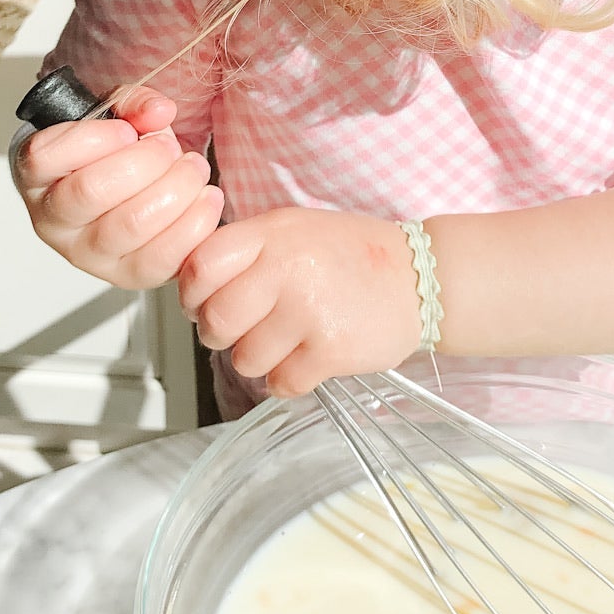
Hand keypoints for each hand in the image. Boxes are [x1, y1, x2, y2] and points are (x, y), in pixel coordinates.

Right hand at [17, 84, 223, 289]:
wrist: (130, 193)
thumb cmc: (112, 154)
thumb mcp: (116, 116)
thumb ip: (133, 104)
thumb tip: (159, 112)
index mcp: (37, 176)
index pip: (43, 158)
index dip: (92, 139)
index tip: (126, 129)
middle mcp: (53, 220)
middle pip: (93, 191)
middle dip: (146, 161)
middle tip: (169, 148)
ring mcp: (86, 254)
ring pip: (130, 224)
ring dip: (175, 188)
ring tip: (193, 169)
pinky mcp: (125, 275)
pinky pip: (160, 258)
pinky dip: (194, 224)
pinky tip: (206, 199)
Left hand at [176, 208, 422, 397]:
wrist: (422, 278)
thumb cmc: (350, 256)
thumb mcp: (293, 230)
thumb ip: (245, 250)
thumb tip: (191, 286)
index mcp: (271, 234)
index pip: (198, 268)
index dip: (193, 294)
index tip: (208, 301)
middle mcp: (286, 268)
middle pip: (215, 323)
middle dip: (223, 335)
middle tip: (246, 330)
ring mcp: (309, 310)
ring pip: (244, 360)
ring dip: (260, 360)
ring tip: (287, 341)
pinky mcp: (331, 350)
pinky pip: (280, 384)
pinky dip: (289, 380)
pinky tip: (308, 359)